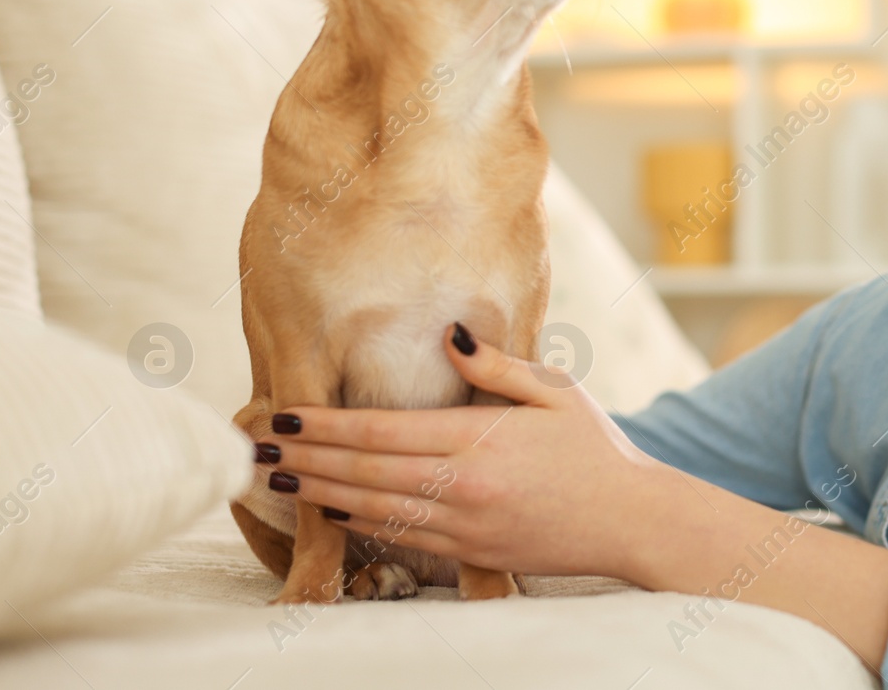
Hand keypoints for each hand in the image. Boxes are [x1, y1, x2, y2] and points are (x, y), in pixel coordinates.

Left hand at [267, 323, 667, 579]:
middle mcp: (462, 487)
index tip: (284, 415)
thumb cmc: (595, 447)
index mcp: (478, 441)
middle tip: (256, 451)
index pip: (382, 431)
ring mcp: (463, 525)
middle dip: (305, 460)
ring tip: (277, 481)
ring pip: (373, 510)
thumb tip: (450, 334)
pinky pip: (401, 537)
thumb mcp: (554, 392)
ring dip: (319, 494)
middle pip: (364, 472)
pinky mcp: (470, 554)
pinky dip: (358, 522)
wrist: (631, 520)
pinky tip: (331, 509)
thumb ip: (496, 366)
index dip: (326, 425)